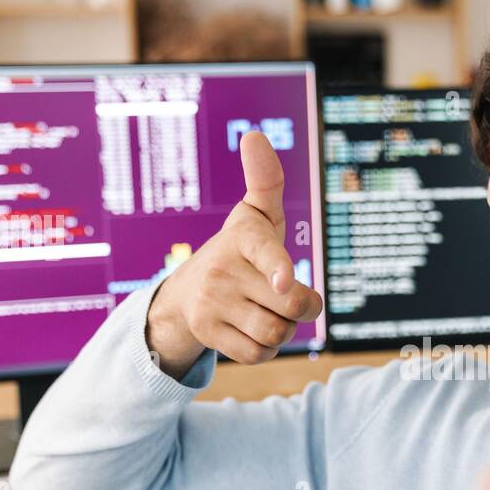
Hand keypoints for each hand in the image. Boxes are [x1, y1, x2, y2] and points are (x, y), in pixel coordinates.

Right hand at [147, 131, 322, 377]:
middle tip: (286, 294)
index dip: (277, 267)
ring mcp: (212, 302)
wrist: (189, 290)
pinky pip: (258, 355)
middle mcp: (223, 269)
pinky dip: (265, 349)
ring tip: (267, 311)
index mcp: (244, 237)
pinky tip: (252, 330)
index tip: (285, 280)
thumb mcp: (256, 215)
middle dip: (301, 307)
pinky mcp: (207, 333)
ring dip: (284, 329)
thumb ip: (266, 180)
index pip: (265, 251)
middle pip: (291, 305)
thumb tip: (254, 135)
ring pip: (275, 333)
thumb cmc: (242, 250)